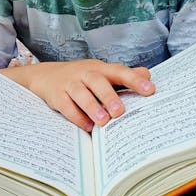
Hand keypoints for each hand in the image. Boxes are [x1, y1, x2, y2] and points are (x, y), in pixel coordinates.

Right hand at [1, 60, 154, 131]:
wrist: (45, 76)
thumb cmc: (81, 78)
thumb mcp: (101, 73)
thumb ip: (123, 76)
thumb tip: (147, 75)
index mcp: (100, 69)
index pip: (119, 71)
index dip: (134, 79)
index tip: (150, 90)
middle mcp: (84, 74)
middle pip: (97, 81)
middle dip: (109, 96)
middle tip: (119, 111)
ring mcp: (69, 84)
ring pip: (80, 93)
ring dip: (92, 107)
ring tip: (103, 121)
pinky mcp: (56, 95)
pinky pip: (66, 106)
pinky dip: (76, 117)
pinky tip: (87, 127)